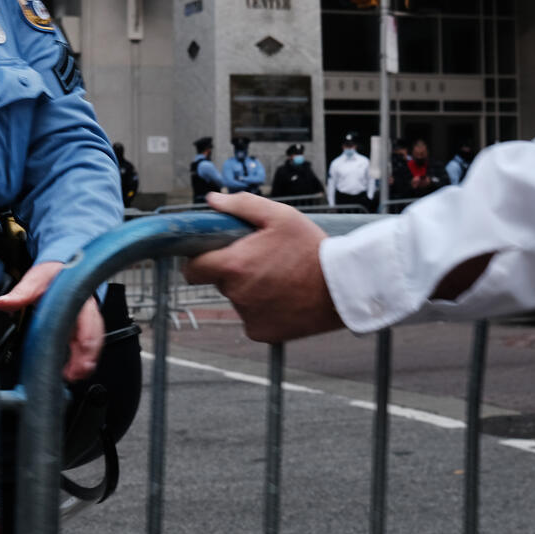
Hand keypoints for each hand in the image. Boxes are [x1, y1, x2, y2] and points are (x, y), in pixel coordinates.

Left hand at [0, 260, 103, 381]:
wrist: (60, 271)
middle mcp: (87, 310)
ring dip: (86, 361)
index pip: (87, 321)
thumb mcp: (35, 281)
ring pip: (93, 342)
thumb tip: (3, 302)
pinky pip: (86, 345)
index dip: (86, 342)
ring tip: (74, 377)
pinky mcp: (82, 328)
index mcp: (79, 298)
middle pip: (94, 336)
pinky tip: (74, 371)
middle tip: (75, 374)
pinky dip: (83, 359)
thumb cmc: (52, 276)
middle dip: (87, 357)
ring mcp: (86, 320)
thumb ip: (20, 293)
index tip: (78, 358)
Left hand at [183, 192, 344, 342]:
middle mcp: (236, 294)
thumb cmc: (311, 248)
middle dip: (233, 271)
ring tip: (280, 277)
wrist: (342, 286)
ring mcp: (248, 317)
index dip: (198, 261)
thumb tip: (212, 200)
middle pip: (219, 282)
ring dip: (250, 289)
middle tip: (262, 261)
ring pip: (238, 299)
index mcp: (234, 265)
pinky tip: (284, 296)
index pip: (192, 270)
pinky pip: (253, 318)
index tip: (212, 255)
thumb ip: (241, 205)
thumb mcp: (280, 216)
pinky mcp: (261, 333)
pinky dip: (263, 309)